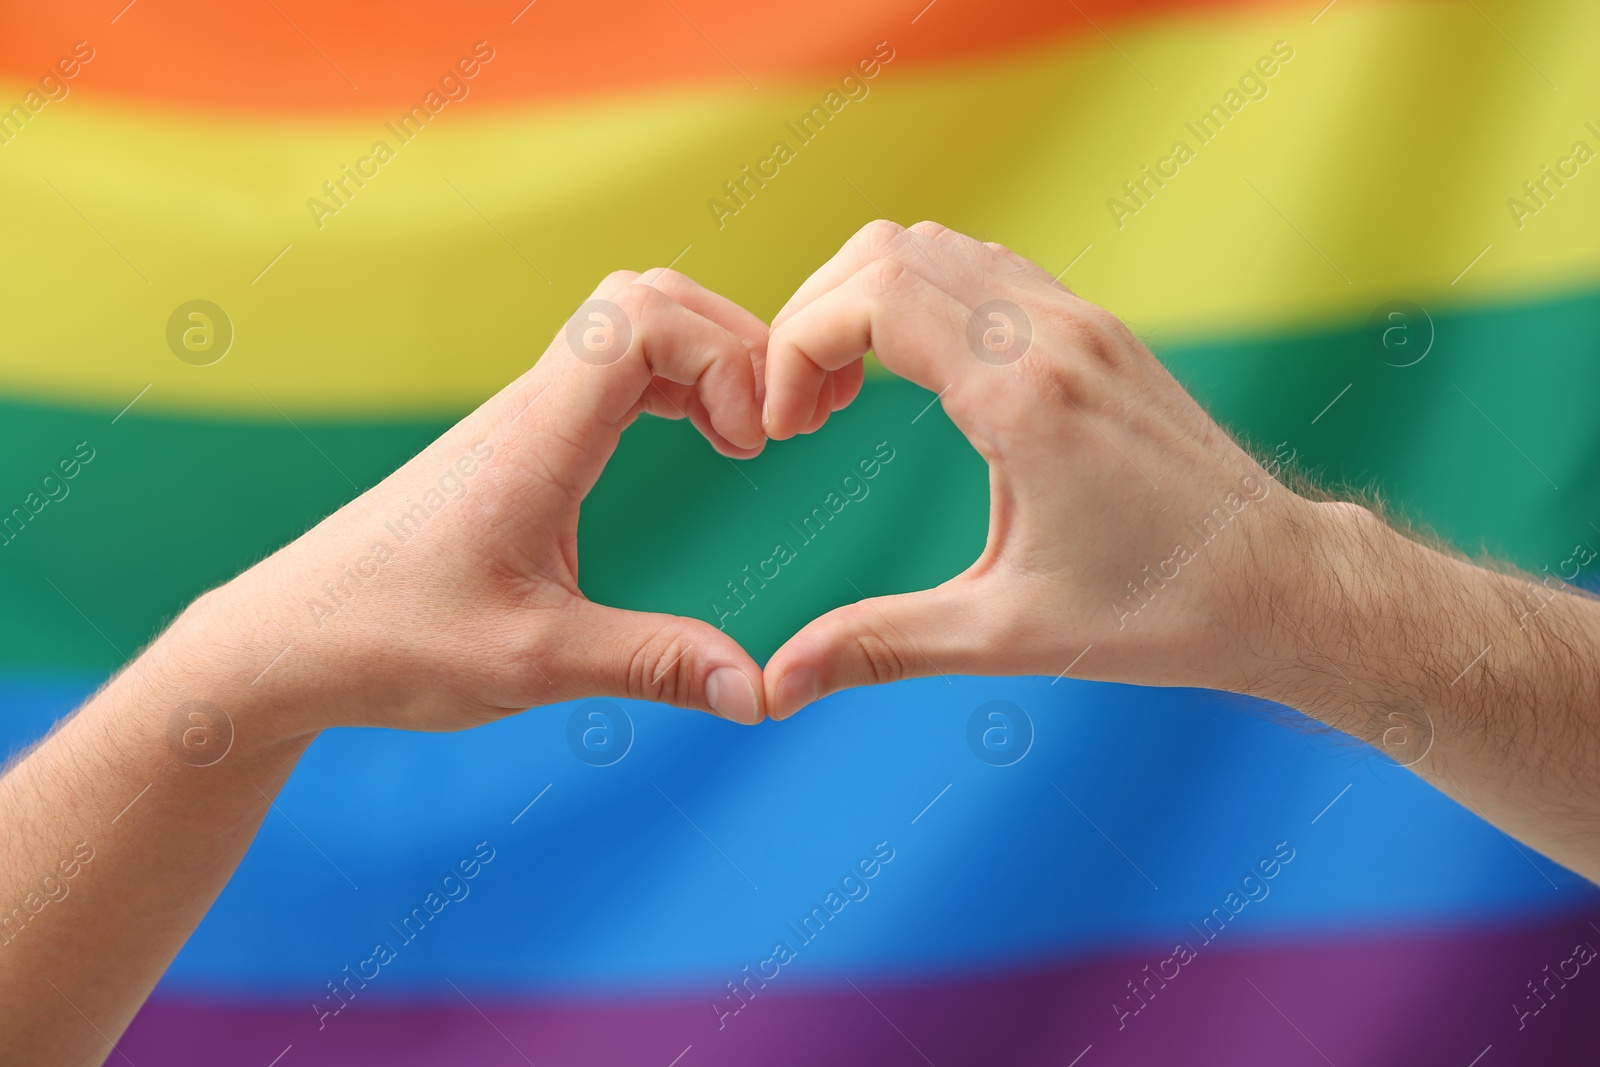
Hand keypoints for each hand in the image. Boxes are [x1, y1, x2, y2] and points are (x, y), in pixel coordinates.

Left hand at [186, 268, 774, 734]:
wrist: (292, 640)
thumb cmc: (393, 643)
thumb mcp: (535, 665)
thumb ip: (652, 665)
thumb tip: (760, 693)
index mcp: (534, 441)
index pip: (642, 317)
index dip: (721, 358)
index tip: (751, 445)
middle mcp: (528, 408)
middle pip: (649, 296)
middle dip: (731, 345)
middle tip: (768, 432)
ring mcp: (522, 417)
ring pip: (630, 323)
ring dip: (704, 359)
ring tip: (742, 438)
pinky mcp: (518, 440)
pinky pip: (611, 367)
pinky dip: (673, 382)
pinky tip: (696, 442)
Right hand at [759, 220, 1331, 718]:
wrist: (1280, 582)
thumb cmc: (1158, 611)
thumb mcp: (1004, 634)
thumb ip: (880, 645)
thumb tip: (778, 685)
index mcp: (1022, 396)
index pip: (872, 296)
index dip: (794, 345)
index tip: (783, 426)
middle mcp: (1052, 334)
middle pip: (888, 251)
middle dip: (814, 316)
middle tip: (799, 408)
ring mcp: (1081, 321)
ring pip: (936, 247)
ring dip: (866, 299)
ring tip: (843, 393)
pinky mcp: (1097, 331)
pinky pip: (985, 269)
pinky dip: (922, 298)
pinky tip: (913, 378)